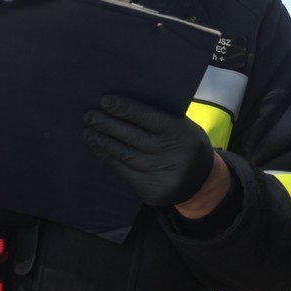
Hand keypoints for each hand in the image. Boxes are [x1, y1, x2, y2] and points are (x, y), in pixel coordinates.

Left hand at [83, 95, 215, 207]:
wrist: (201, 181)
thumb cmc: (186, 144)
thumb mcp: (183, 126)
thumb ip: (159, 118)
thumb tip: (123, 107)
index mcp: (178, 132)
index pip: (147, 117)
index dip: (125, 109)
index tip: (105, 101)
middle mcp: (167, 153)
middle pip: (131, 136)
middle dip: (107, 125)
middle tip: (89, 116)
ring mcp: (158, 173)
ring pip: (123, 154)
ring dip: (103, 142)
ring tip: (88, 131)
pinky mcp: (149, 189)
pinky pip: (122, 171)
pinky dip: (108, 158)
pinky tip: (98, 147)